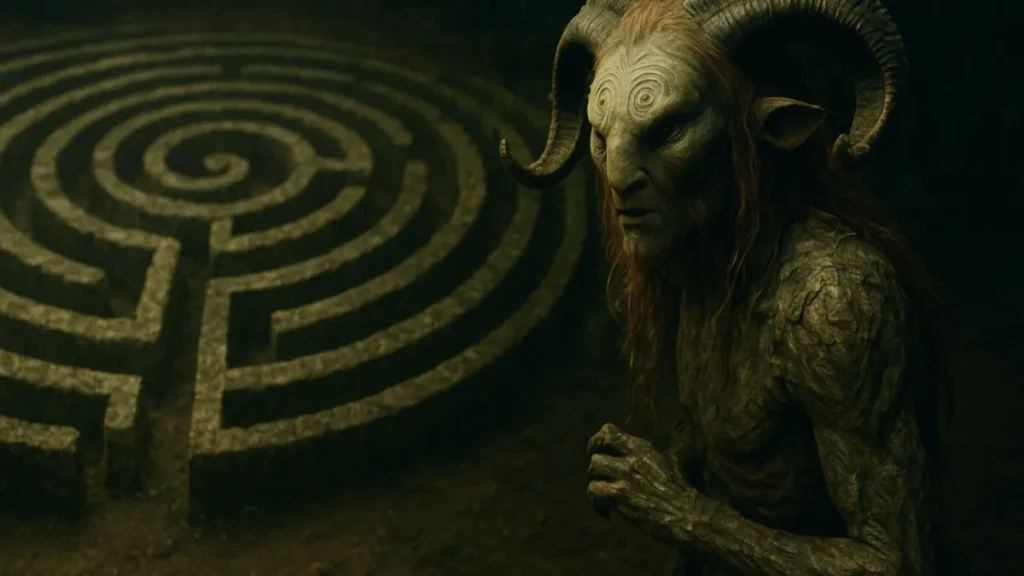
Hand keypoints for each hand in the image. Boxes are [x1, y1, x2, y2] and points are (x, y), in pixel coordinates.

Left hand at [587, 423, 697, 543]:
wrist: (686, 515)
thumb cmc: (681, 491)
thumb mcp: (671, 462)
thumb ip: (658, 453)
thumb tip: (664, 443)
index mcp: (641, 448)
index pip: (609, 431)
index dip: (597, 440)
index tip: (598, 450)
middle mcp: (630, 458)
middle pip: (596, 453)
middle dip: (594, 466)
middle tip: (597, 477)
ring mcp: (624, 476)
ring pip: (592, 470)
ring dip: (593, 483)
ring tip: (602, 495)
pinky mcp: (620, 496)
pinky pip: (594, 492)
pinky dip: (596, 504)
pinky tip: (606, 512)